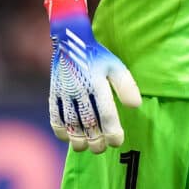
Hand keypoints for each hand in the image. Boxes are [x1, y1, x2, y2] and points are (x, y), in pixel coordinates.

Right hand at [46, 0, 141, 152]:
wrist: (70, 40)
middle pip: (88, 123)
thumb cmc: (97, 56)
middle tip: (102, 148)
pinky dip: (60, 131)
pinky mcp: (53, 93)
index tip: (117, 141)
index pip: (106, 114)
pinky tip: (68, 138)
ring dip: (78, 139)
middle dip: (95, 140)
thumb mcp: (116, 66)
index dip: (112, 131)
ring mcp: (64, 92)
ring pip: (71, 123)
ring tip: (86, 147)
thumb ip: (126, 86)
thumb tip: (135, 106)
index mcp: (97, 82)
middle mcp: (79, 89)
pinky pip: (54, 116)